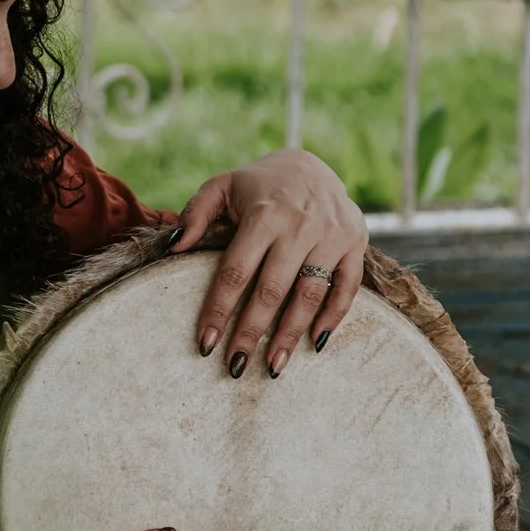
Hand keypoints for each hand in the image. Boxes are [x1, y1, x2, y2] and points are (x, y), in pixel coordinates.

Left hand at [167, 149, 366, 377]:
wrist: (309, 163)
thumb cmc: (256, 184)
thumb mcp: (221, 186)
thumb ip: (195, 214)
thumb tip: (174, 247)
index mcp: (264, 214)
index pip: (236, 272)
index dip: (219, 310)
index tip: (205, 343)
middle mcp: (300, 225)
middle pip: (272, 291)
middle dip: (251, 333)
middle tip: (235, 366)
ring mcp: (332, 234)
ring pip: (309, 295)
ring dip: (290, 334)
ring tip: (273, 367)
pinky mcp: (356, 242)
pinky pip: (347, 287)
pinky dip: (333, 316)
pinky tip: (315, 342)